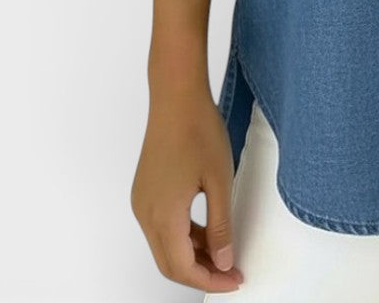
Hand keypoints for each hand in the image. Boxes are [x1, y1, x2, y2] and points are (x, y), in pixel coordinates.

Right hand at [130, 86, 244, 292]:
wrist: (176, 98)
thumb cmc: (199, 132)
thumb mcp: (219, 181)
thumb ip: (220, 226)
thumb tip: (223, 261)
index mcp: (163, 216)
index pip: (182, 268)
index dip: (210, 280)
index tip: (236, 279)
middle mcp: (145, 214)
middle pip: (169, 263)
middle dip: (201, 273)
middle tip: (231, 273)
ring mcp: (142, 202)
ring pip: (164, 246)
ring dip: (192, 255)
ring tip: (224, 253)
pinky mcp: (145, 191)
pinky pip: (161, 226)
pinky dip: (183, 236)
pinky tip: (207, 231)